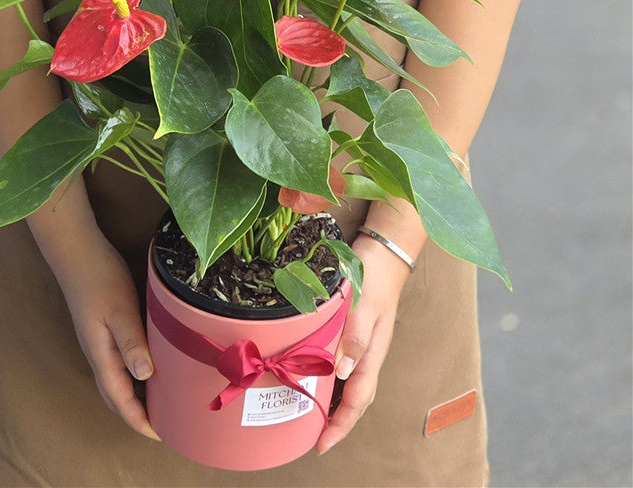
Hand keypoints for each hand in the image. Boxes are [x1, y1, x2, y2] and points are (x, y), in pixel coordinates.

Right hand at [39, 216, 159, 440]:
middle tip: (165, 424)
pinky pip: (118, 362)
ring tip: (162, 401)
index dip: (139, 420)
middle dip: (137, 414)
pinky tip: (150, 365)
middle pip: (116, 396)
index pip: (120, 400)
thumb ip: (131, 342)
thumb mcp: (119, 310)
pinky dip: (134, 374)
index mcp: (101, 355)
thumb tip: (145, 375)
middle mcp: (98, 354)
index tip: (161, 434)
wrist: (78, 252)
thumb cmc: (100, 279)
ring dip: (136, 395)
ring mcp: (98, 341)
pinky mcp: (102, 328)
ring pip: (117, 380)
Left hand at [316, 231, 411, 453]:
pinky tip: (316, 378)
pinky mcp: (354, 330)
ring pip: (350, 384)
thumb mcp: (364, 303)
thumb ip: (355, 336)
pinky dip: (331, 379)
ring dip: (333, 403)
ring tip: (311, 417)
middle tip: (312, 439)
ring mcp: (363, 343)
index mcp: (372, 352)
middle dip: (337, 422)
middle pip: (356, 398)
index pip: (358, 399)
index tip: (321, 444)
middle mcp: (368, 353)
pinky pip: (344, 365)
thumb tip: (343, 373)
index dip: (340, 424)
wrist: (384, 250)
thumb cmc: (373, 275)